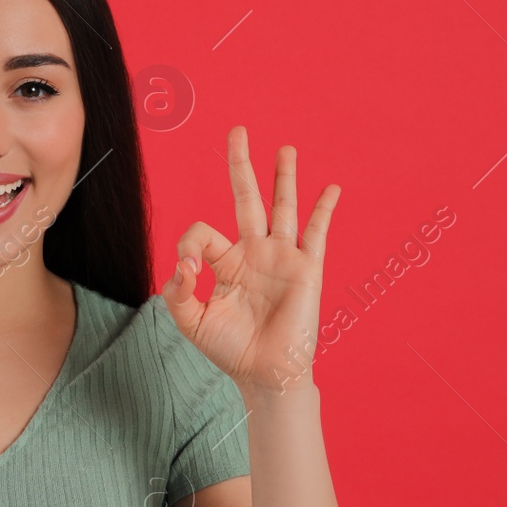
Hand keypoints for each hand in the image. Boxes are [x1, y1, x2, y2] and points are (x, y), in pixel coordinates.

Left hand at [160, 125, 339, 395]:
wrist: (264, 374)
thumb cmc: (228, 349)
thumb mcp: (189, 320)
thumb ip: (176, 291)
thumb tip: (182, 265)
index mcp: (225, 262)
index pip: (202, 232)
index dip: (190, 246)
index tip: (189, 273)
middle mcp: (254, 253)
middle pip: (247, 198)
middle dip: (240, 164)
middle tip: (237, 131)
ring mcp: (282, 258)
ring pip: (283, 207)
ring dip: (284, 176)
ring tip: (285, 148)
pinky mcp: (307, 269)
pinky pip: (317, 233)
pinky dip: (323, 210)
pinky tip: (330, 189)